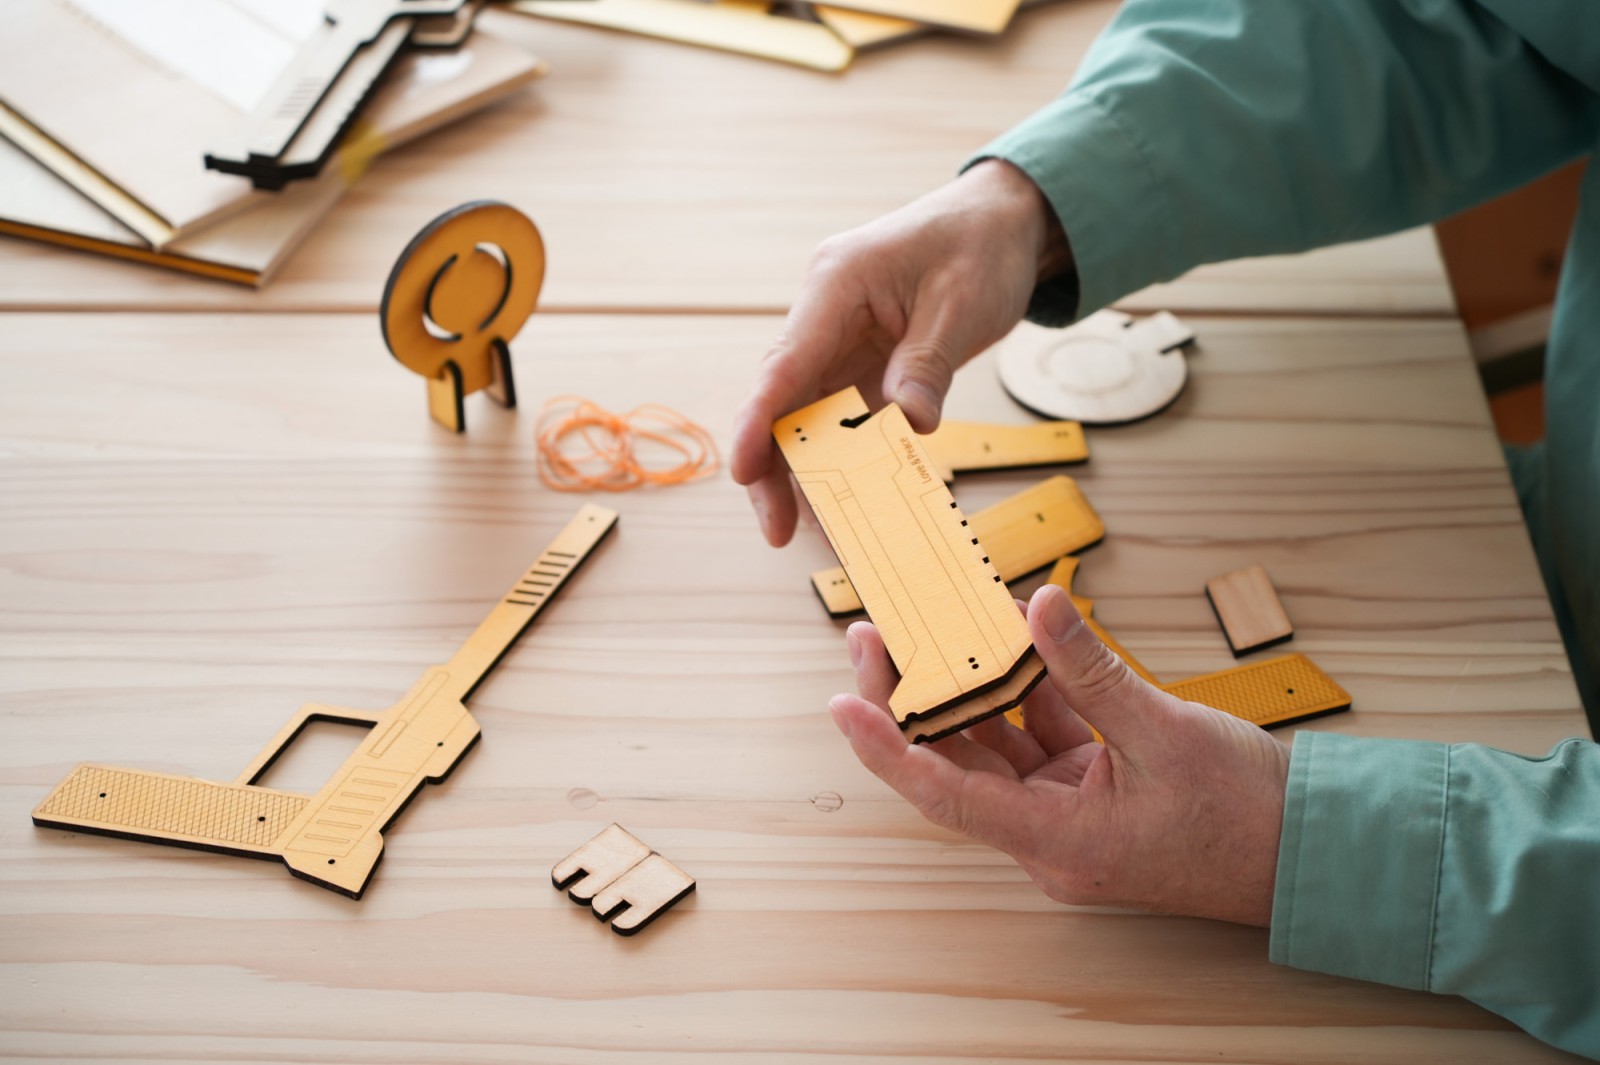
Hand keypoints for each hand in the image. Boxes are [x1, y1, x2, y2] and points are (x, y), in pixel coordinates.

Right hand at [730, 159, 1070, 545]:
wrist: (1004, 221)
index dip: (758, 423)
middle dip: (773, 468)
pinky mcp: (865, 365)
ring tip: (825, 535)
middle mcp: (824, 316)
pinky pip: (846, 422)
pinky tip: (856, 506)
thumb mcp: (963, 304)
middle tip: (779, 532)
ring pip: (808, 419)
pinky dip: (849, 463)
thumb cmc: (980, 245)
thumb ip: (928, 366)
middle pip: (782, 401)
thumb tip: (908, 427)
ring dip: (812, 475)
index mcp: (835, 285)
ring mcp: (841, 342)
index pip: (785, 363)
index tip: (742, 472)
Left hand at [830, 584, 1290, 925]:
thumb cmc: (1246, 814)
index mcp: (1058, 841)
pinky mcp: (1092, 792)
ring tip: (925, 629)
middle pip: (955, 765)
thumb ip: (1092, 670)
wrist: (1312, 850)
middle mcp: (1049, 835)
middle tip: (871, 640)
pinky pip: (1040, 737)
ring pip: (993, 748)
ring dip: (963, 692)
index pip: (945, 793)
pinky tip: (1009, 641)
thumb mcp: (1165, 730)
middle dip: (909, 701)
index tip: (841, 705)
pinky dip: (1024, 692)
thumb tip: (1035, 607)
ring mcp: (1069, 814)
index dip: (886, 748)